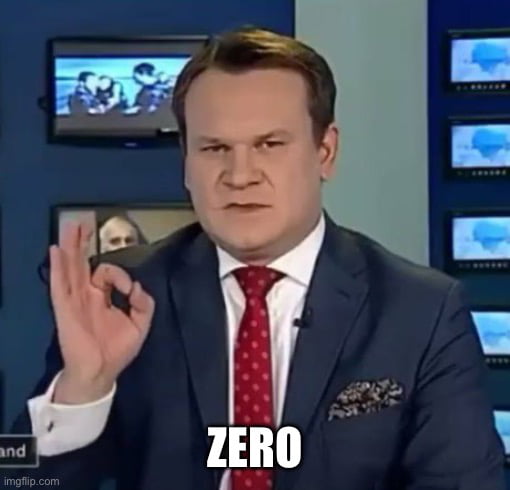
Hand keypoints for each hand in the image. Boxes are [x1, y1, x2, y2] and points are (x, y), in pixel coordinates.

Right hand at [50, 222, 154, 403]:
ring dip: (70, 247)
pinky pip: (60, 285)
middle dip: (82, 243)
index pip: (108, 273)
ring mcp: (74, 300)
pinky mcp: (65, 309)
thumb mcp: (140, 325)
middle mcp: (87, 295)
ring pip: (70, 268)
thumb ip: (144, 304)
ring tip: (69, 227)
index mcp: (103, 298)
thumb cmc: (117, 350)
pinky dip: (57, 268)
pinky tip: (56, 252)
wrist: (100, 372)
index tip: (129, 290)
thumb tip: (137, 286)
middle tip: (81, 223)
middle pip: (82, 263)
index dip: (119, 274)